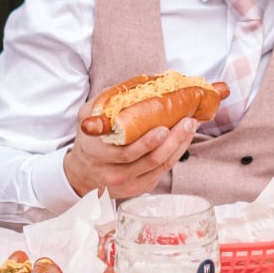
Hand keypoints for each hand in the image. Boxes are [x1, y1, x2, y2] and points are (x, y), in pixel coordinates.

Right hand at [62, 94, 196, 199]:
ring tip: (190, 126)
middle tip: (187, 122)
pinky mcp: (140, 187)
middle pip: (149, 159)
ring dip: (180, 145)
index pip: (126, 152)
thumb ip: (105, 102)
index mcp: (98, 154)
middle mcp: (113, 173)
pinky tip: (184, 138)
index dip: (147, 142)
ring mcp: (128, 183)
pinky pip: (163, 171)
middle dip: (173, 140)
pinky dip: (177, 153)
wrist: (82, 173)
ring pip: (160, 165)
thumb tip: (134, 85)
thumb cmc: (90, 141)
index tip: (164, 127)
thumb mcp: (87, 118)